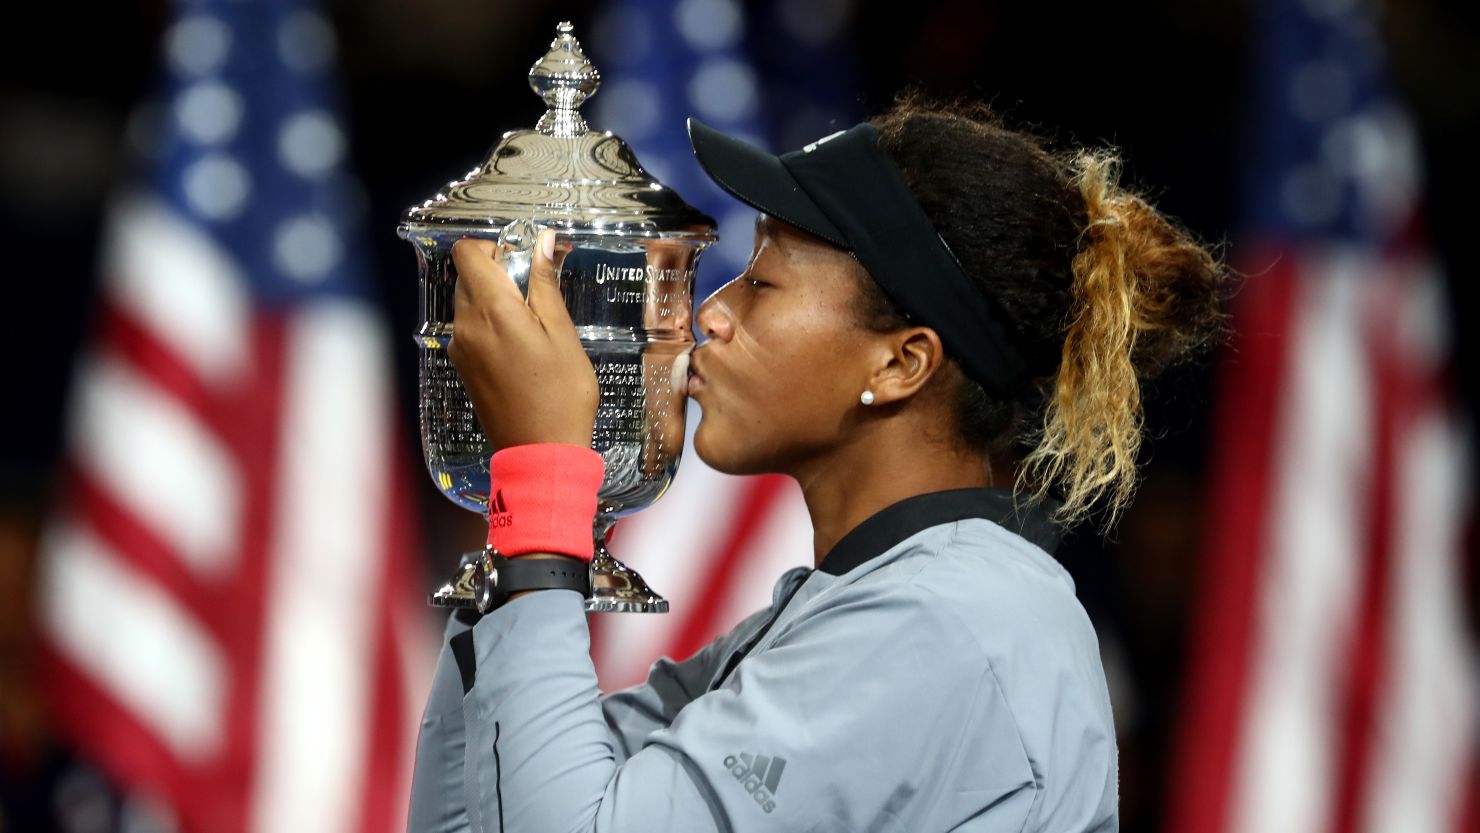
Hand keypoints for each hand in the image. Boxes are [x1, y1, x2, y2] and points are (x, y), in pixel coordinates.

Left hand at [447, 230, 598, 448]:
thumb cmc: (561, 395)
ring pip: (469, 303)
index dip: (494, 247)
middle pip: (468, 276)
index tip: (523, 260)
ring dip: (496, 301)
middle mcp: (465, 326)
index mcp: (490, 311)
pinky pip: (470, 329)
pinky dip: (490, 325)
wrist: (541, 453)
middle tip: (536, 296)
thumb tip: (540, 241)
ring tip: (533, 326)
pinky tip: (521, 349)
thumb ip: (544, 283)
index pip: (467, 253)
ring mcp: (460, 348)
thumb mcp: (562, 333)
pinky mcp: (463, 367)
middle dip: (499, 274)